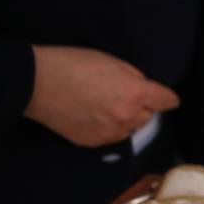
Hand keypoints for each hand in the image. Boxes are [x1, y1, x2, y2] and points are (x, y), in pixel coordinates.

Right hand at [24, 46, 178, 146]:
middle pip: (148, 116)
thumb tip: (146, 89)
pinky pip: (112, 137)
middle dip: (141, 106)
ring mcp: (111, 132)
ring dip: (125, 119)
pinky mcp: (95, 142)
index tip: (167, 98)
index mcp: (135, 94)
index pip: (167, 101)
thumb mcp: (110, 61)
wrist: (36, 83)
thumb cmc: (70, 65)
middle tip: (120, 93)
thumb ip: (134, 78)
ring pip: (130, 129)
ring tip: (102, 103)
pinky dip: (107, 128)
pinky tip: (91, 113)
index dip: (166, 98)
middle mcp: (127, 117)